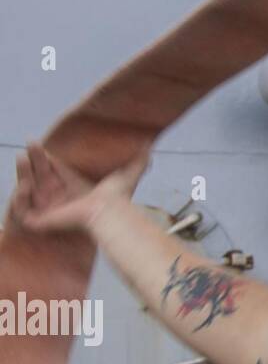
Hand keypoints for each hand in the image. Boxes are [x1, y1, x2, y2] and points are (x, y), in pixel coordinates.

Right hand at [12, 142, 149, 234]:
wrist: (107, 212)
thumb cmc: (117, 197)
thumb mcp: (128, 174)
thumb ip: (139, 160)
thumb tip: (150, 143)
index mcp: (75, 186)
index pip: (55, 170)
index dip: (47, 158)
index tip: (40, 143)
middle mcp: (60, 197)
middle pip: (40, 175)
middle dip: (33, 159)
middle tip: (30, 142)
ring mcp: (49, 209)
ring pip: (28, 189)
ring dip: (23, 172)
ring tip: (22, 155)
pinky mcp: (40, 221)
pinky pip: (21, 210)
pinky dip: (21, 196)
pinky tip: (26, 183)